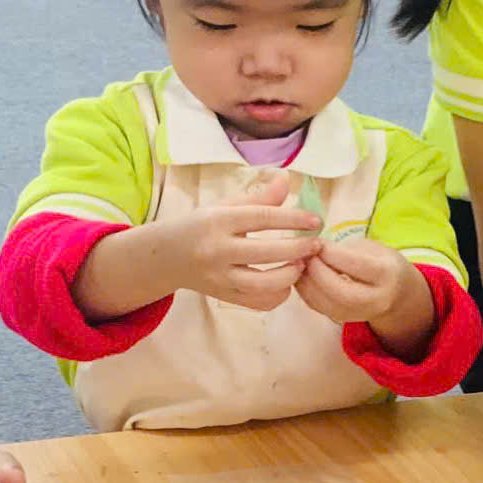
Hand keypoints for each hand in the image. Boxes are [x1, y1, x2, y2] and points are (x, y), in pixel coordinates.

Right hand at [162, 180, 321, 311]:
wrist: (166, 256)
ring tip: (302, 265)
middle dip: (298, 249)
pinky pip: (258, 302)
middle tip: (317, 245)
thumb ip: (259, 197)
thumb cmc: (201, 226)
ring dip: (290, 276)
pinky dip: (278, 295)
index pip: (262, 218)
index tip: (316, 221)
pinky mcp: (224, 297)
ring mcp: (219, 278)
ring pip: (263, 284)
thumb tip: (287, 179)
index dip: (294, 219)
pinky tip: (286, 282)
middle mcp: (217, 250)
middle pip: (266, 252)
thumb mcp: (225, 206)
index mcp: (218, 221)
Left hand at [294, 235, 430, 347]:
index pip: (355, 265)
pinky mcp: (341, 318)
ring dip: (306, 280)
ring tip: (301, 262)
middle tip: (306, 254)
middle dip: (317, 270)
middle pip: (340, 291)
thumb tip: (314, 250)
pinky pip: (316, 306)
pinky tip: (301, 274)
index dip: (331, 252)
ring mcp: (357, 314)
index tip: (318, 241)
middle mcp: (375, 300)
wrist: (395, 293)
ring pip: (325, 303)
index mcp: (386, 275)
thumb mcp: (371, 248)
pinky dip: (304, 289)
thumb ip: (345, 249)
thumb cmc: (380, 263)